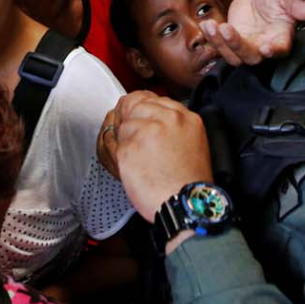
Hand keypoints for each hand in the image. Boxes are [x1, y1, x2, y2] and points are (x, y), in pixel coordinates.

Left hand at [102, 92, 213, 220]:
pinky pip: (111, 141)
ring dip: (122, 138)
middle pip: (133, 104)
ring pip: (121, 122)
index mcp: (184, 116)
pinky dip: (113, 152)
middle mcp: (166, 118)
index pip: (152, 98)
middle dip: (127, 118)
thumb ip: (173, 125)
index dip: (140, 108)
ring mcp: (146, 131)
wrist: (186, 205)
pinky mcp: (129, 148)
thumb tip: (150, 117)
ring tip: (132, 156)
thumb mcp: (194, 142)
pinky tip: (124, 163)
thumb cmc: (189, 182)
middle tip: (128, 135)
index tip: (136, 117)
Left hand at [202, 0, 304, 65]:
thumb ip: (298, 6)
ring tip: (212, 26)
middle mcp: (264, 47)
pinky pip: (219, 45)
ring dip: (219, 44)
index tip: (266, 47)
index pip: (279, 50)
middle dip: (237, 46)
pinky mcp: (231, 41)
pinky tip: (206, 25)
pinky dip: (211, 37)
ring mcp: (246, 46)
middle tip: (227, 29)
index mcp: (281, 39)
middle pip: (251, 57)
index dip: (273, 51)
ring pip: (232, 56)